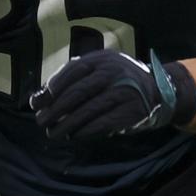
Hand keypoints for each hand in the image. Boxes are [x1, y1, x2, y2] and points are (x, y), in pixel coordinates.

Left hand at [29, 49, 192, 140]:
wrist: (159, 92)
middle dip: (55, 109)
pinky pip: (102, 123)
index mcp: (103, 59)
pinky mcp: (131, 112)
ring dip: (66, 124)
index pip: (71, 72)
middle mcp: (114, 72)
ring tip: (53, 133)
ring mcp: (124, 92)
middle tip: (41, 121)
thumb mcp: (100, 70)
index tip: (36, 103)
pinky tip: (74, 135)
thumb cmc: (119, 82)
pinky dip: (85, 131)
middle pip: (77, 92)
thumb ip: (73, 79)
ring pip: (88, 111)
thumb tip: (39, 98)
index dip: (51, 88)